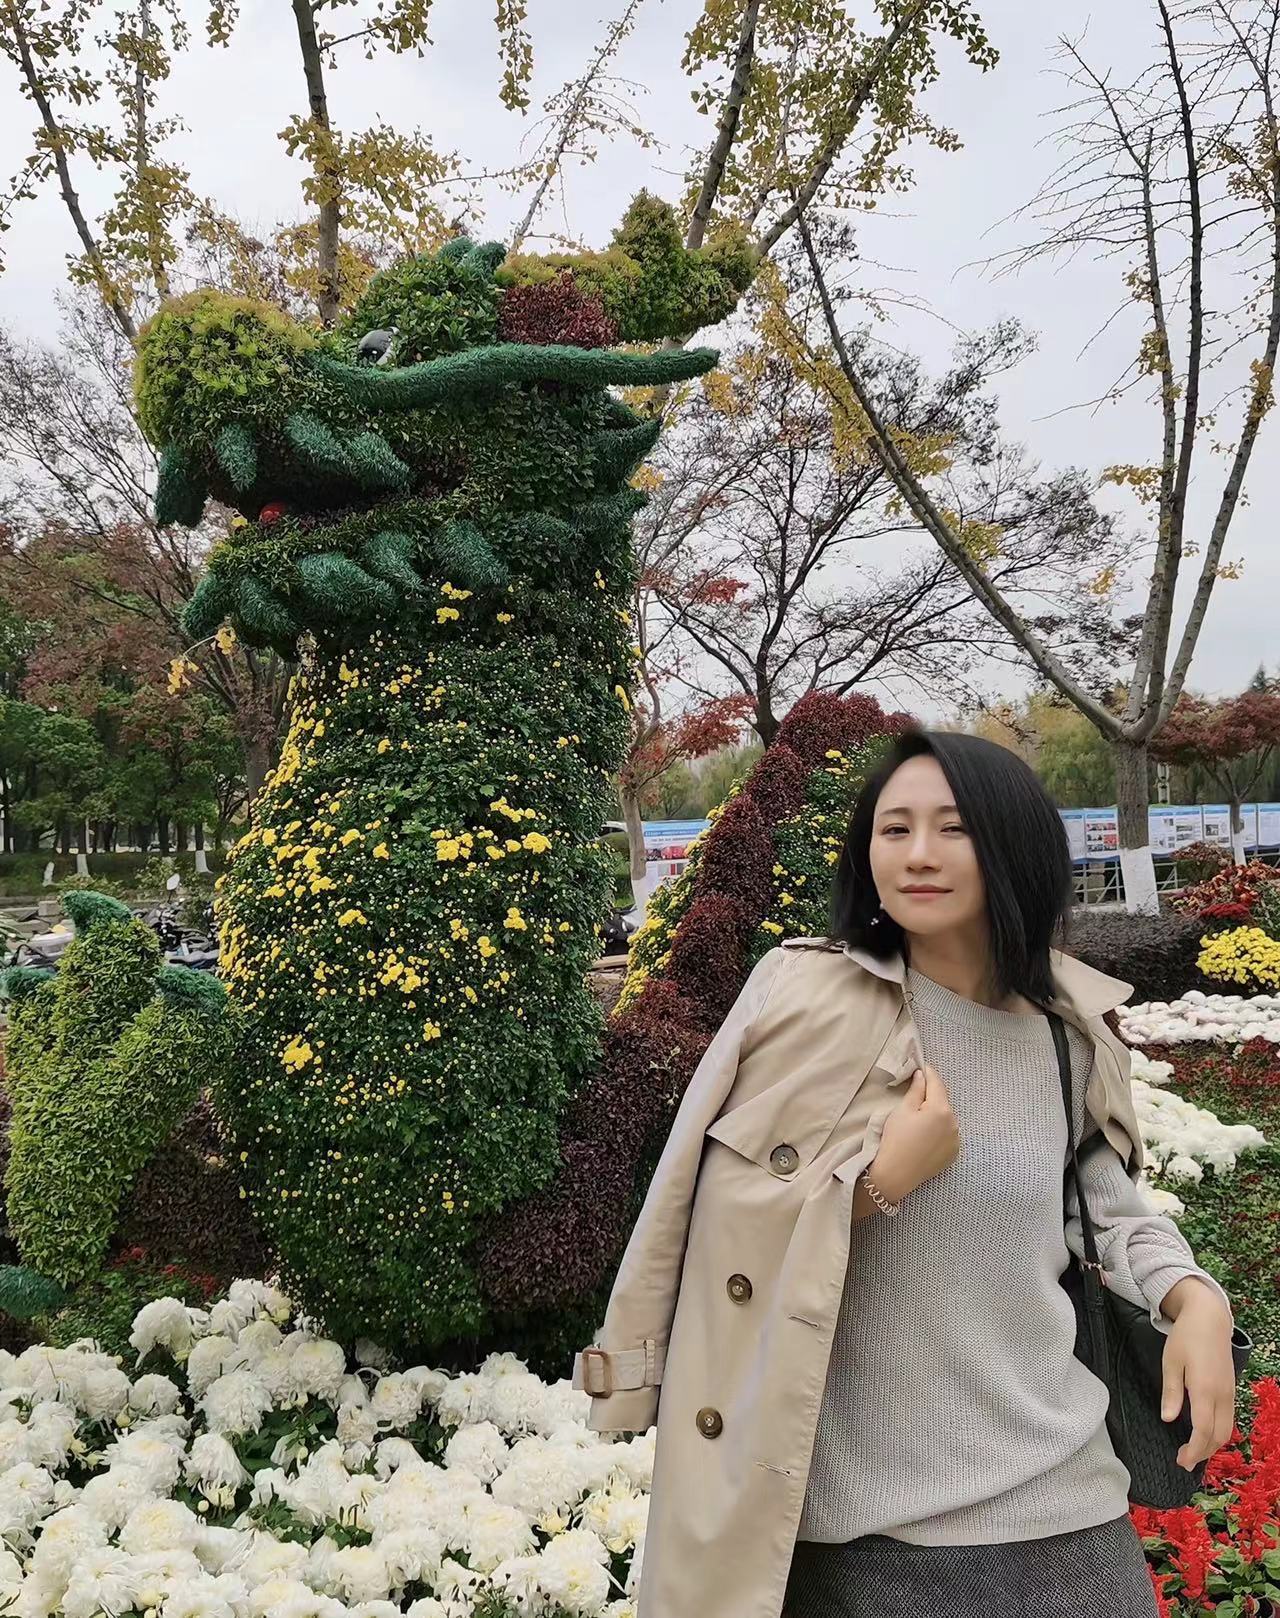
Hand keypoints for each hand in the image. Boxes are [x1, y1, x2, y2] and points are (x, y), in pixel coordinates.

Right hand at [872, 1064, 960, 1199]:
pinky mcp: (953, 1153)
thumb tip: (922, 1075)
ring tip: (919, 1119)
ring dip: (936, 1114)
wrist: (896, 1174)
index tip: (921, 1066)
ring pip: (946, 1118)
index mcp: (942, 1110)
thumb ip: (916, 1090)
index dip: (928, 1073)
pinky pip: (948, 1134)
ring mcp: (956, 1140)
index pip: (937, 1083)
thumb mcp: (903, 1110)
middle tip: (915, 1094)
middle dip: (931, 1095)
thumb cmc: (896, 1139)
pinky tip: (925, 1135)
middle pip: (942, 1101)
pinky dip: (939, 1130)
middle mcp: (954, 1124)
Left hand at [1160, 1282, 1236, 1471]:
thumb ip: (1171, 1392)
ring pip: (1226, 1430)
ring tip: (1192, 1452)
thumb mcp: (1171, 1361)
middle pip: (1218, 1435)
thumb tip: (1167, 1419)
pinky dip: (1217, 1433)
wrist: (1209, 1319)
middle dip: (1202, 1452)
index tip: (1181, 1460)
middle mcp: (1222, 1395)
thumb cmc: (1186, 1337)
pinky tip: (1204, 1435)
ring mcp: (1230, 1393)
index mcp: (1205, 1388)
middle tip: (1183, 1461)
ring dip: (1211, 1445)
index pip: (1203, 1429)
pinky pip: (1228, 1419)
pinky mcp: (1231, 1390)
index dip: (1193, 1449)